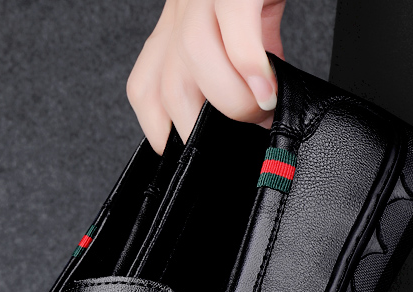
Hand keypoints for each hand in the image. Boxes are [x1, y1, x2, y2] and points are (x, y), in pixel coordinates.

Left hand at [127, 0, 285, 152]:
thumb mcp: (246, 33)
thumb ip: (240, 72)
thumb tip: (259, 120)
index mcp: (178, 29)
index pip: (144, 90)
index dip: (162, 132)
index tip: (192, 156)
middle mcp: (184, 11)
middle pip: (168, 84)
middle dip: (203, 128)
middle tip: (240, 135)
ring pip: (193, 57)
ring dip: (231, 100)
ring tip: (260, 110)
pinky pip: (234, 23)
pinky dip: (250, 66)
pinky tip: (268, 88)